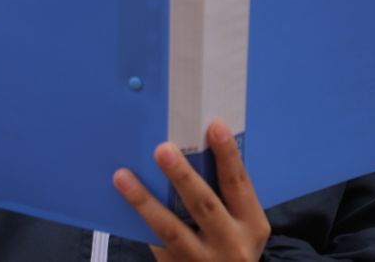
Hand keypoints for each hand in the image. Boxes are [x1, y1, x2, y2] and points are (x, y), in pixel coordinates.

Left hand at [113, 118, 270, 261]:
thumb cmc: (233, 242)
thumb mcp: (242, 223)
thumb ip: (225, 194)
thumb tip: (192, 147)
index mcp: (252, 223)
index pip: (238, 182)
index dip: (227, 153)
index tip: (214, 125)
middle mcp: (232, 243)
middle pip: (204, 204)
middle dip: (182, 175)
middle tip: (162, 149)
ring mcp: (203, 260)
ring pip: (171, 229)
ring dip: (145, 200)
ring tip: (123, 176)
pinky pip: (157, 243)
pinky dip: (140, 221)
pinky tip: (122, 202)